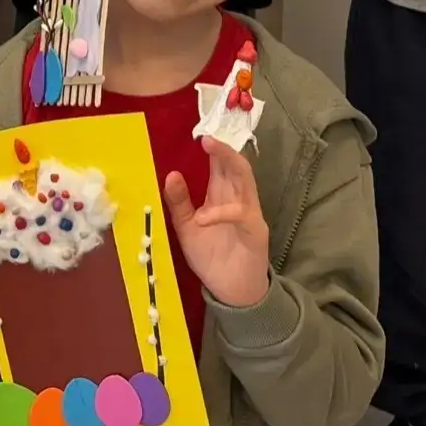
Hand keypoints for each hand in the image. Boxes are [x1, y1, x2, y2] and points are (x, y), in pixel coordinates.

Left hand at [163, 137, 270, 309]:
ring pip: (245, 180)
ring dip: (229, 162)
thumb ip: (179, 203)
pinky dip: (221, 212)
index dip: (213, 149)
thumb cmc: (211, 257)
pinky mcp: (255, 231)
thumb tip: (171, 174)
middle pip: (235, 166)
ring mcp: (249, 214)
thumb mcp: (187, 227)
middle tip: (206, 135)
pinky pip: (241, 214)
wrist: (231, 292)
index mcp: (221, 196)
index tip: (199, 134)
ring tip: (210, 149)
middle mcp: (237, 199)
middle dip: (223, 149)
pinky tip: (203, 218)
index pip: (220, 166)